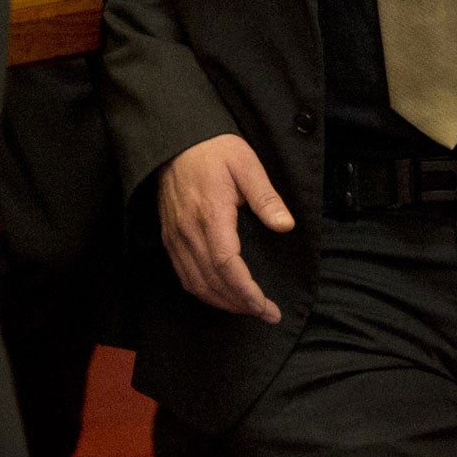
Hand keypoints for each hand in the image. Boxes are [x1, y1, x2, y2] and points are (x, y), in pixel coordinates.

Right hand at [156, 133, 294, 322]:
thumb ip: (266, 198)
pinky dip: (203, 291)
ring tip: (248, 309)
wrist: (175, 142)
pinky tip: (220, 294)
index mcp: (211, 215)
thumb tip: (285, 226)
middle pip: (212, 282)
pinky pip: (184, 274)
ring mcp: (176, 237)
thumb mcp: (248, 166)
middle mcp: (189, 232)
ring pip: (196, 283)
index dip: (247, 291)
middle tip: (266, 314)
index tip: (266, 306)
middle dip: (239, 303)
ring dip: (221, 301)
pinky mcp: (171, 238)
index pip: (227, 266)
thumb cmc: (215, 151)